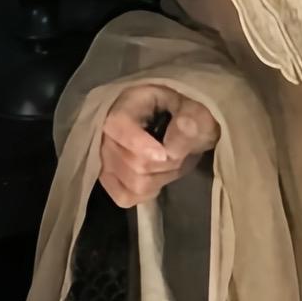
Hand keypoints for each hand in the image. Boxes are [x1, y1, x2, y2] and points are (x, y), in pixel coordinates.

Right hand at [97, 82, 221, 209]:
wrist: (180, 125)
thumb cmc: (187, 114)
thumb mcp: (197, 111)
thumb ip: (189, 123)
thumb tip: (171, 149)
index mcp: (127, 104)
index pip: (118, 125)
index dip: (139, 144)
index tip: (164, 154)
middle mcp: (106, 130)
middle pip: (135, 163)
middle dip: (168, 165)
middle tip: (182, 154)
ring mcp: (104, 157)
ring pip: (133, 183)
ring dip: (162, 179)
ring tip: (171, 164)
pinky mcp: (108, 178)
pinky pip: (125, 196)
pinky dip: (147, 192)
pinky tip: (156, 178)